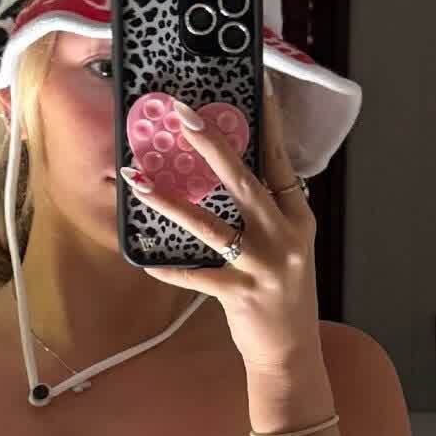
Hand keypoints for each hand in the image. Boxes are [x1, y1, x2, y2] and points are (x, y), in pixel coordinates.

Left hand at [119, 71, 320, 390]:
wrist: (292, 351)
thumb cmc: (283, 292)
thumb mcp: (288, 244)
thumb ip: (268, 210)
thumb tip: (232, 167)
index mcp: (297, 218)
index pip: (280, 160)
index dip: (269, 122)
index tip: (257, 84)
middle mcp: (285, 238)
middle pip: (244, 182)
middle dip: (211, 146)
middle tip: (182, 115)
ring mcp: (263, 267)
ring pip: (211, 226)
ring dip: (169, 202)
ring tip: (137, 179)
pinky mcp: (240, 295)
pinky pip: (195, 276)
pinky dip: (168, 267)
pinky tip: (143, 258)